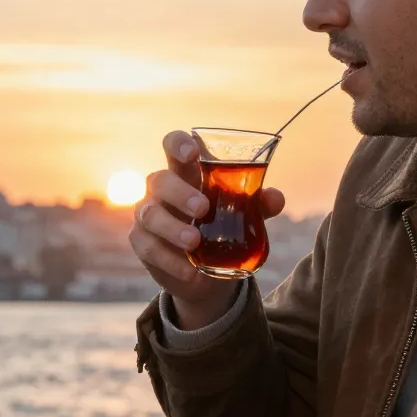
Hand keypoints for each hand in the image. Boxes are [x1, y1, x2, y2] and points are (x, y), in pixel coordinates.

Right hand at [129, 129, 285, 329]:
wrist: (202, 273)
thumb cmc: (219, 229)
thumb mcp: (242, 215)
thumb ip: (257, 204)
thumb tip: (275, 199)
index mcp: (185, 172)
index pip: (173, 145)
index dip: (178, 144)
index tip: (192, 153)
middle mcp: (161, 190)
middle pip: (159, 179)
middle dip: (179, 193)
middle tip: (203, 208)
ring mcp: (148, 215)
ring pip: (149, 214)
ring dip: (172, 228)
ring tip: (194, 242)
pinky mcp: (142, 243)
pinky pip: (148, 247)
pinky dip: (170, 259)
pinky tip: (190, 270)